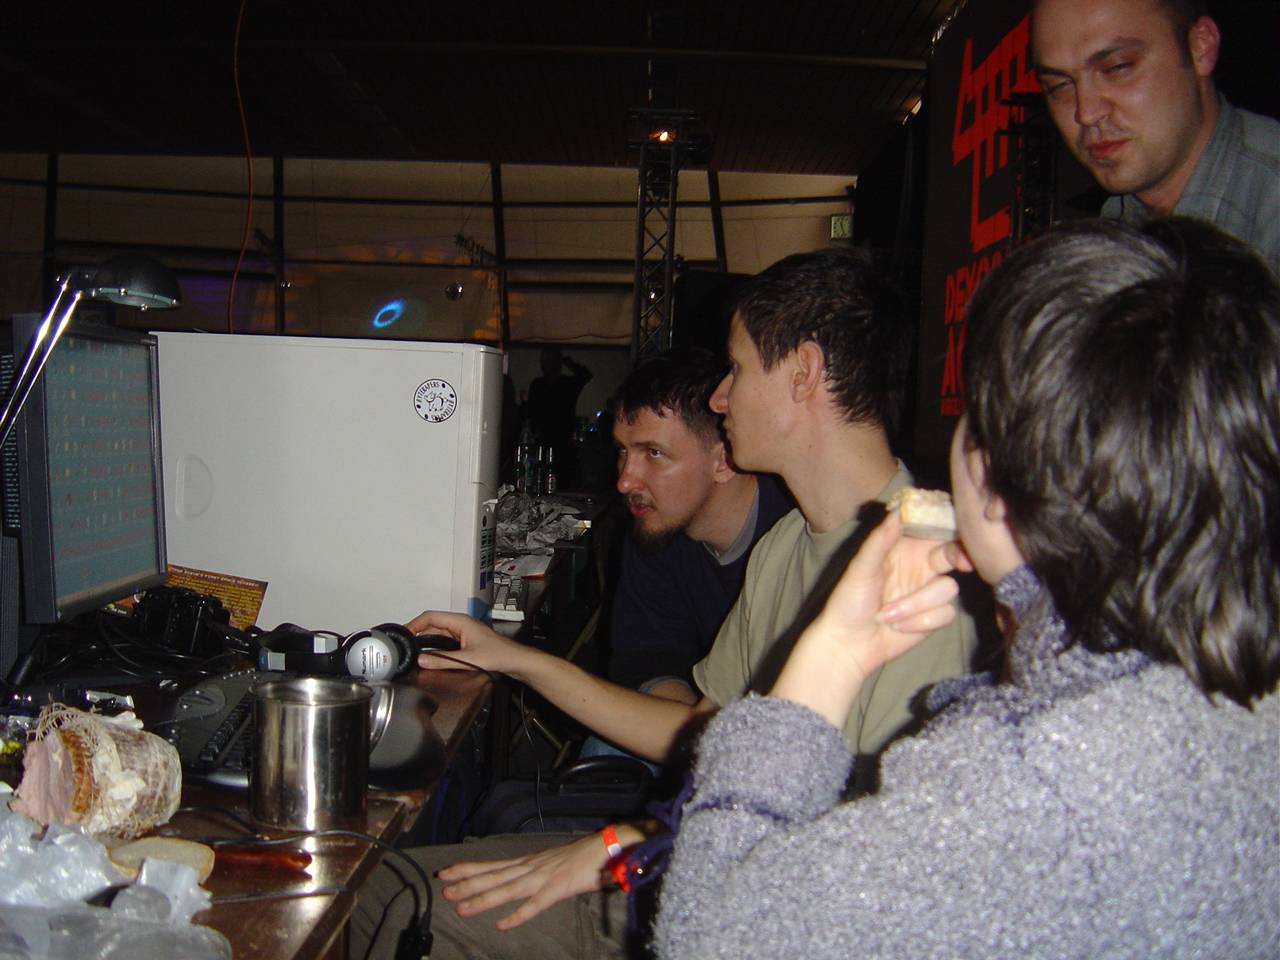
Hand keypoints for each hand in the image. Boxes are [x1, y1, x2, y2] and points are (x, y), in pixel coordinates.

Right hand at [405, 610, 523, 673]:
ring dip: (424, 639)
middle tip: (403, 643)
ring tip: (411, 649)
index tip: (403, 633)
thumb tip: (422, 660)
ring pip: (437, 633)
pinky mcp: (464, 641)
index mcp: (460, 622)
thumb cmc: (498, 654)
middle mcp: (460, 624)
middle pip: (432, 624)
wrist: (514, 660)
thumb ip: (443, 660)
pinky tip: (428, 654)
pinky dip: (433, 645)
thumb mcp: (467, 659)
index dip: (414, 623)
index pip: (430, 617)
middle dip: (416, 631)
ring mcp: (462, 632)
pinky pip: (443, 640)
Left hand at [436, 830, 624, 929]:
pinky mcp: (558, 888)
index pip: (492, 866)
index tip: (445, 872)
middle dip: (467, 883)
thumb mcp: (551, 864)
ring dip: (483, 899)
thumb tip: (519, 880)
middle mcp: (530, 868)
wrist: (608, 846)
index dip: (468, 869)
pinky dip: (518, 914)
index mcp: (528, 863)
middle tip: (443, 889)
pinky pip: (535, 904)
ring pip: (507, 889)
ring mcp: (543, 877)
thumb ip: (535, 874)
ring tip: (461, 907)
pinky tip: (503, 925)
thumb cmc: (581, 857)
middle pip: (493, 876)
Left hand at [772, 512, 969, 726]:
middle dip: (959, 556)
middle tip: (963, 561)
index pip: (929, 530)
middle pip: (952, 553)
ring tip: (887, 614)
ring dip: (917, 604)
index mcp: (901, 548)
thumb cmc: (848, 602)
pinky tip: (898, 627)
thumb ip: (880, 540)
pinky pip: (945, 613)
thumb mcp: (861, 568)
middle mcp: (919, 566)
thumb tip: (898, 512)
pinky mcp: (934, 617)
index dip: (944, 526)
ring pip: (948, 588)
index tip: (953, 526)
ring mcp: (928, 592)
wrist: (848, 644)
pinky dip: (921, 622)